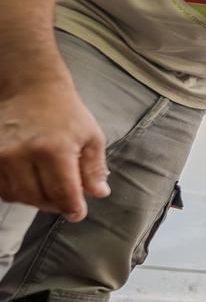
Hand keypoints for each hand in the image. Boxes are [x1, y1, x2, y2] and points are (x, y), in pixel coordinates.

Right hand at [0, 83, 109, 219]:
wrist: (30, 89)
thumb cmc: (66, 113)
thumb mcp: (91, 136)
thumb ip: (94, 168)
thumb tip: (99, 194)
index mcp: (54, 149)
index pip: (63, 193)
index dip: (72, 208)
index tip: (77, 213)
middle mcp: (23, 154)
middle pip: (38, 198)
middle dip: (55, 204)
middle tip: (65, 200)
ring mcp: (0, 155)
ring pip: (16, 196)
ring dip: (34, 199)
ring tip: (47, 189)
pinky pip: (0, 187)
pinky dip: (15, 191)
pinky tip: (28, 182)